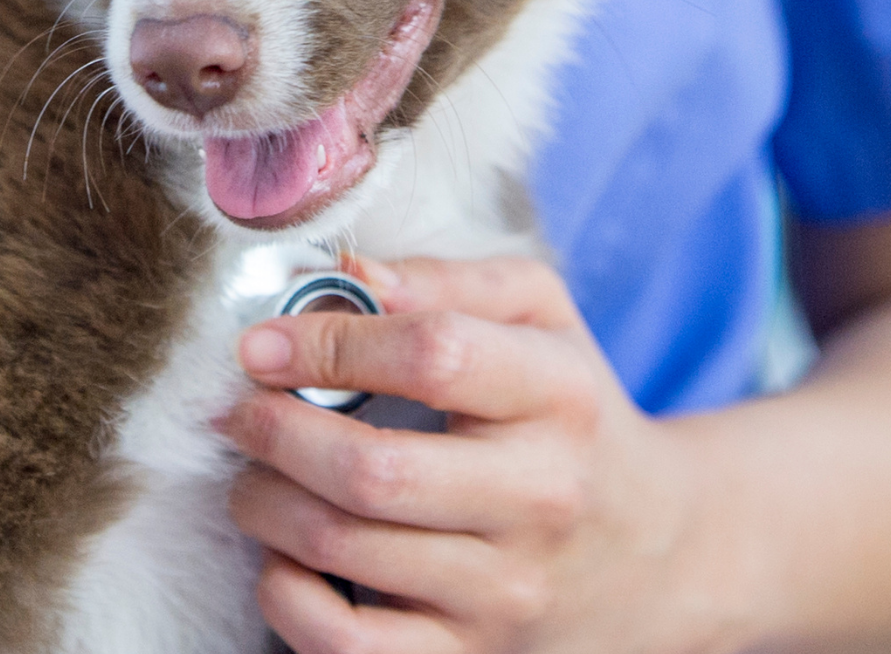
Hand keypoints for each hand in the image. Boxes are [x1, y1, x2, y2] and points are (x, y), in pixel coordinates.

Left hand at [218, 256, 710, 653]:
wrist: (651, 548)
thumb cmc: (573, 410)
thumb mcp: (543, 318)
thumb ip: (451, 281)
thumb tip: (347, 273)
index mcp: (561, 392)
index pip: (436, 353)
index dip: (331, 342)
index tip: (263, 341)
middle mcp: (541, 492)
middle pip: (375, 468)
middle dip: (276, 432)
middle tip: (239, 410)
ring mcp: (505, 586)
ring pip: (346, 550)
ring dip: (265, 502)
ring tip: (253, 470)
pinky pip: (344, 645)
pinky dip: (284, 594)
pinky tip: (281, 553)